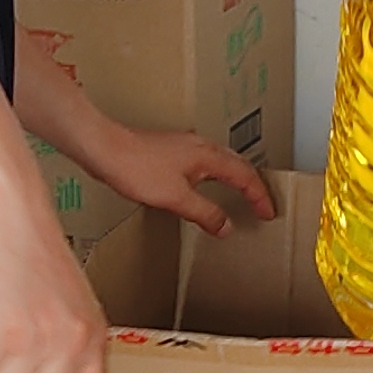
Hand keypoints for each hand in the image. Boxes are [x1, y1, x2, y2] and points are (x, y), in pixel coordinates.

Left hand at [69, 119, 276, 236]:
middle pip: (238, 164)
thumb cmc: (135, 167)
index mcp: (208, 156)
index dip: (260, 196)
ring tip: (241, 196)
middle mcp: (200, 146)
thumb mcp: (175, 198)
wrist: (104, 149)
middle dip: (253, 185)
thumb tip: (225, 226)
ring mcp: (184, 146)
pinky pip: (203, 163)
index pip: (245, 176)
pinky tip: (203, 186)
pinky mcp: (169, 150)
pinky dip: (215, 177)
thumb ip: (204, 213)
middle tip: (261, 205)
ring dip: (234, 179)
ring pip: (221, 161)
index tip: (269, 213)